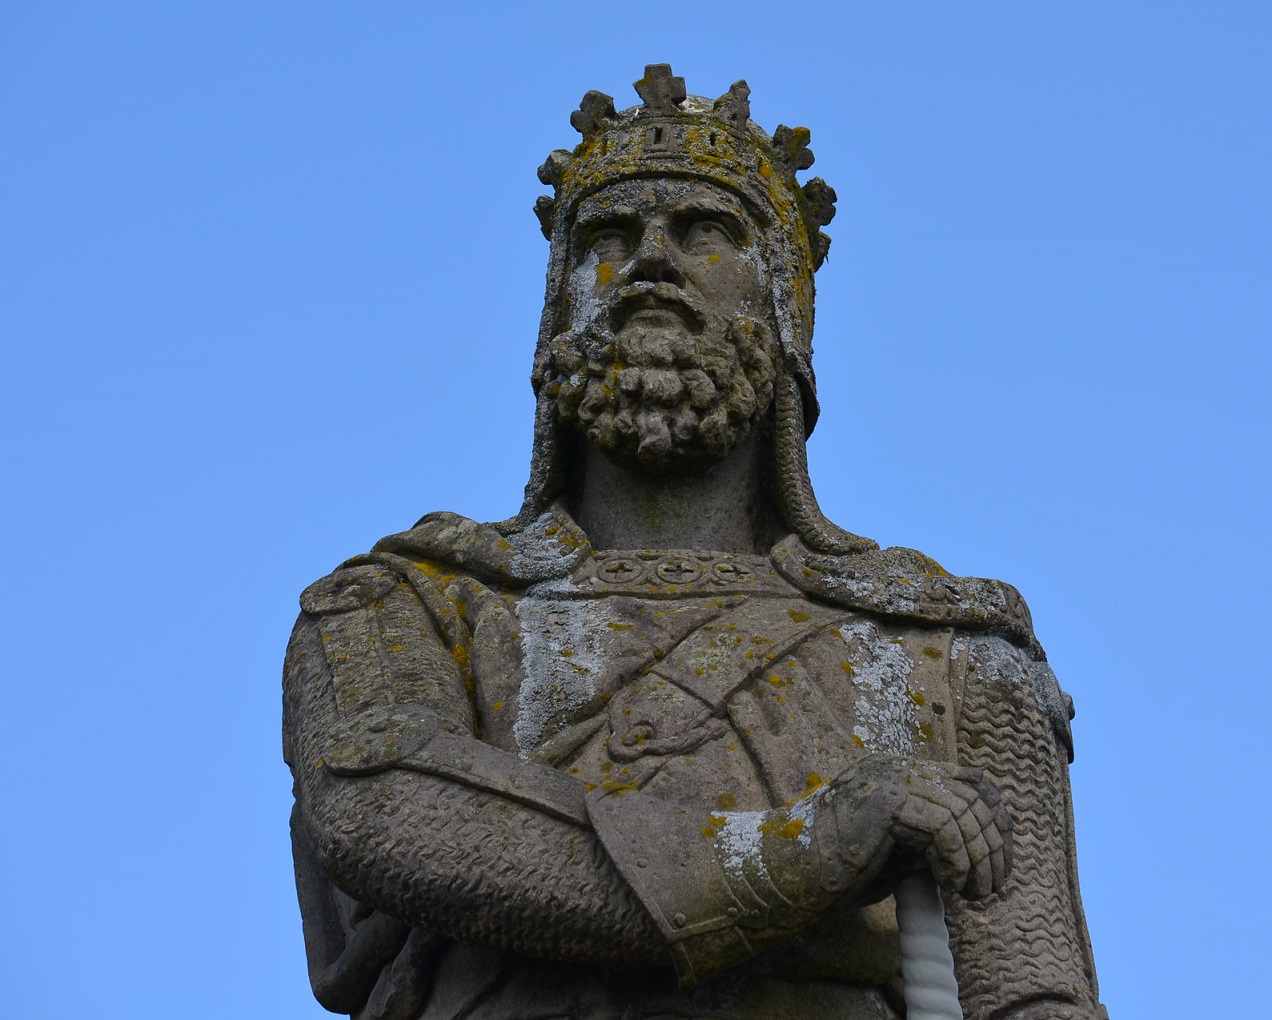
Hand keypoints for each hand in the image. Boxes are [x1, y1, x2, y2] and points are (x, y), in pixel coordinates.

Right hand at [814, 754, 1011, 900]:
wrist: (789, 875)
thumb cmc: (840, 871)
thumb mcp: (901, 851)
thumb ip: (934, 841)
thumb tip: (984, 854)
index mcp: (901, 773)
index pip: (972, 781)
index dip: (997, 820)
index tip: (1000, 864)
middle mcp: (897, 767)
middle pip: (974, 795)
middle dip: (993, 846)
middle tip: (989, 890)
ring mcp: (888, 778)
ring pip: (963, 811)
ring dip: (979, 859)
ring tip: (973, 894)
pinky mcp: (883, 800)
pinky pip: (943, 827)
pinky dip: (957, 860)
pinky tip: (948, 885)